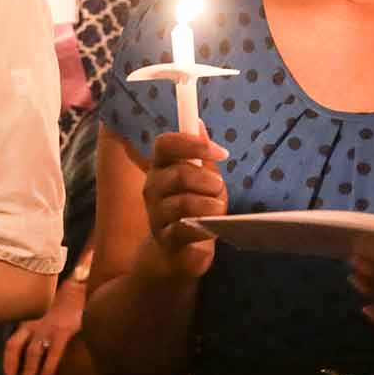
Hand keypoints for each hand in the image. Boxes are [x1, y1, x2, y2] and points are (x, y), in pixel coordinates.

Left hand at [2, 276, 85, 374]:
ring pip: (31, 355)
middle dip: (12, 368)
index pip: (11, 342)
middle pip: (14, 349)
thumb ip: (36, 317)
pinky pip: (53, 354)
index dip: (7, 360)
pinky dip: (48, 368)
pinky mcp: (62, 331)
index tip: (6, 374)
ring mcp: (46, 328)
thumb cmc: (61, 291)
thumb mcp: (43, 303)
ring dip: (27, 372)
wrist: (77, 280)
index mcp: (27, 317)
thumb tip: (32, 332)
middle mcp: (32, 324)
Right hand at [142, 126, 227, 277]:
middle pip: (179, 173)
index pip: (165, 144)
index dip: (193, 143)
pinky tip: (211, 228)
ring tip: (218, 209)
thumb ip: (200, 154)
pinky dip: (203, 227)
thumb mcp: (201, 177)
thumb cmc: (194, 208)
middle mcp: (152, 188)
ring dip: (210, 204)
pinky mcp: (165, 239)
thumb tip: (198, 123)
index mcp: (160, 167)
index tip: (221, 152)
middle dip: (208, 180)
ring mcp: (156, 214)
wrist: (180, 251)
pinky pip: (184, 229)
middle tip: (219, 188)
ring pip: (184, 202)